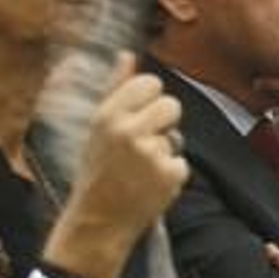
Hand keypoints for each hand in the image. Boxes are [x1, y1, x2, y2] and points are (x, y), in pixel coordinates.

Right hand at [43, 53, 186, 277]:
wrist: (97, 222)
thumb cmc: (97, 172)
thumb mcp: (97, 129)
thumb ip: (116, 90)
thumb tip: (127, 55)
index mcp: (109, 115)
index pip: (150, 83)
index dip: (149, 98)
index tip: (140, 114)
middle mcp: (130, 131)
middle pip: (171, 105)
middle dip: (163, 122)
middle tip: (143, 143)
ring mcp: (152, 154)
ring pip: (176, 136)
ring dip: (165, 150)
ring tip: (141, 168)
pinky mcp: (170, 175)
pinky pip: (181, 162)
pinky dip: (170, 175)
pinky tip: (149, 185)